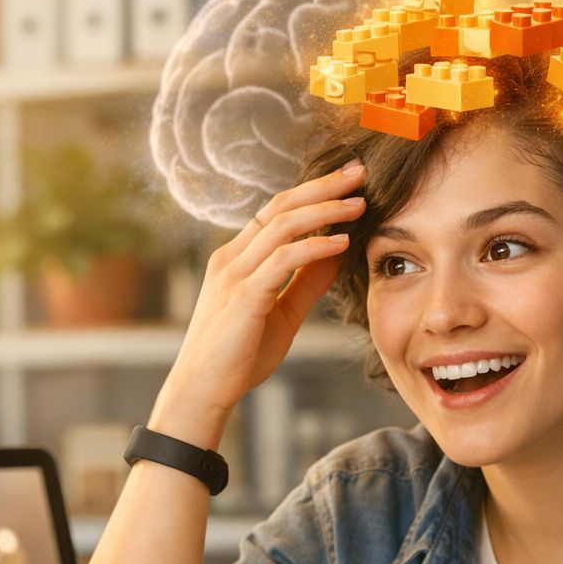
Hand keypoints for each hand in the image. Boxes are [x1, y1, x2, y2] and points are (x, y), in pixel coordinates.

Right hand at [168, 161, 365, 420]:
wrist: (203, 391)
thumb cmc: (239, 355)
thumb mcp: (281, 311)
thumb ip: (306, 281)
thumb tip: (338, 252)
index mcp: (237, 258)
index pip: (277, 211)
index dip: (313, 191)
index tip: (348, 181)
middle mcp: (232, 258)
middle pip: (281, 206)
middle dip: (323, 186)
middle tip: (359, 172)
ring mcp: (235, 275)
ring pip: (283, 226)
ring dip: (326, 211)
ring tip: (359, 205)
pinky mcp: (244, 296)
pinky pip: (284, 261)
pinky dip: (316, 247)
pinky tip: (342, 244)